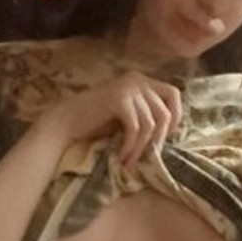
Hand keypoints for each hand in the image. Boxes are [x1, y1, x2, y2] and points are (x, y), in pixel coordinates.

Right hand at [50, 71, 182, 168]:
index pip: (174, 94)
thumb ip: (147, 114)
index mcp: (141, 79)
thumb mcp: (128, 114)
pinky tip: (123, 157)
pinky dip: (131, 146)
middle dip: (158, 139)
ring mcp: (128, 87)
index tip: (165, 137)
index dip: (176, 117)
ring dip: (142, 148)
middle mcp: (137, 79)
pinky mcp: (118, 99)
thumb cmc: (96, 121)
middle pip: (165, 112)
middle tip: (148, 157)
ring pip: (151, 124)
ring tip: (132, 162)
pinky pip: (136, 128)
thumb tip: (171, 131)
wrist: (66, 121)